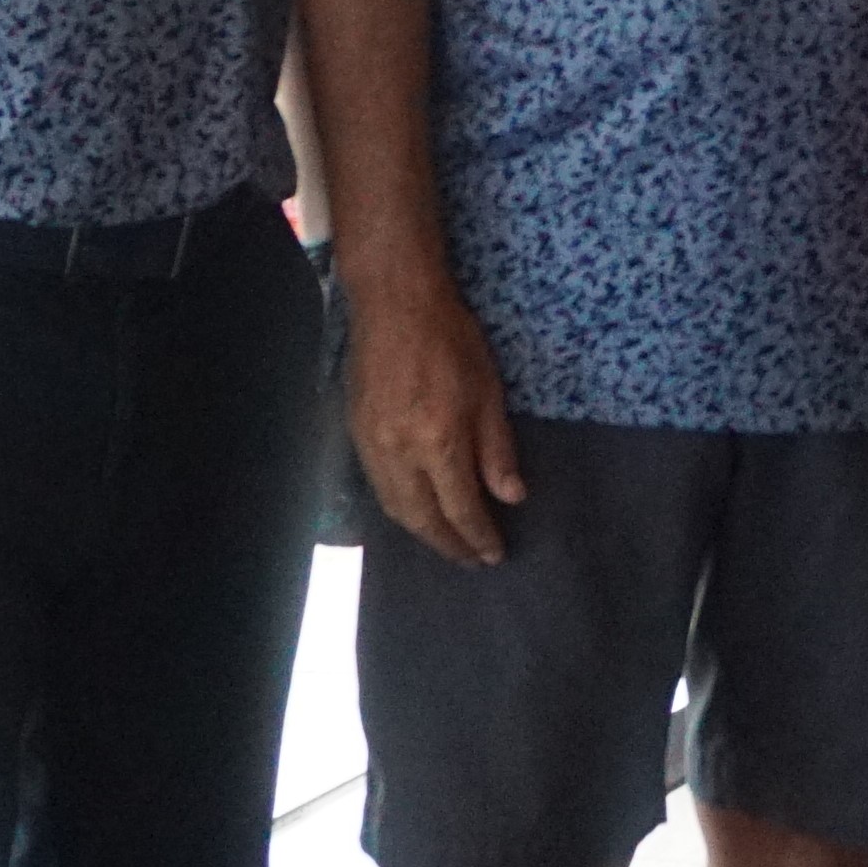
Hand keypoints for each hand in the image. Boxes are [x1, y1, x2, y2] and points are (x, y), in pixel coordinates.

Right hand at [343, 264, 525, 566]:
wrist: (395, 306)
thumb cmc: (452, 342)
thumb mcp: (489, 393)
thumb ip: (497, 451)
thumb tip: (511, 498)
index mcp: (438, 442)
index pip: (460, 509)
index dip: (478, 536)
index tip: (494, 554)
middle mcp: (399, 453)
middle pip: (422, 519)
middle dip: (449, 545)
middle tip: (472, 560)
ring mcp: (372, 446)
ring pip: (395, 508)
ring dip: (421, 533)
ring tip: (447, 543)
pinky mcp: (356, 434)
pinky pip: (378, 487)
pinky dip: (399, 508)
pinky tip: (416, 510)